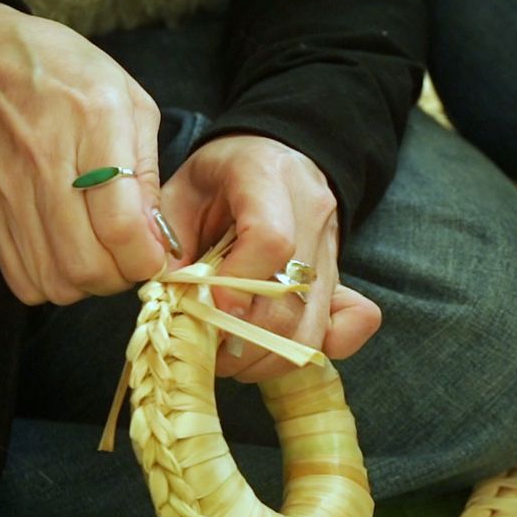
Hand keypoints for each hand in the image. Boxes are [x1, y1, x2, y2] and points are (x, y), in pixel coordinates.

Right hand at [0, 1, 167, 303]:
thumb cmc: (66, 72)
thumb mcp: (128, 100)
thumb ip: (146, 169)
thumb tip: (156, 234)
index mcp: (94, 124)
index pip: (120, 226)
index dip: (146, 257)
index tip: (154, 253)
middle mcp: (47, 162)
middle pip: (86, 265)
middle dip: (119, 277)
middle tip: (127, 256)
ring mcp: (10, 190)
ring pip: (53, 281)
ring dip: (85, 283)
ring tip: (97, 255)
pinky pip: (19, 278)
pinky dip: (48, 282)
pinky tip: (63, 255)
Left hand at [161, 134, 380, 381]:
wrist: (271, 160)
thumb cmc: (217, 179)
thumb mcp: (179, 194)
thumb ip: (168, 245)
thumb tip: (171, 304)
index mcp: (265, 176)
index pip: (270, 240)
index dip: (235, 286)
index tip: (203, 309)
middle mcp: (311, 213)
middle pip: (290, 300)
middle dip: (238, 339)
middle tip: (202, 344)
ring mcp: (331, 251)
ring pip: (310, 329)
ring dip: (263, 357)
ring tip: (228, 353)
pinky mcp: (340, 281)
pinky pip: (347, 329)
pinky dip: (311, 352)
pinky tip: (273, 352)